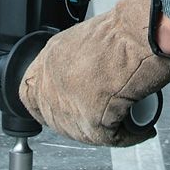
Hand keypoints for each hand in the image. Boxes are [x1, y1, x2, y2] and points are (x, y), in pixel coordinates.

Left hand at [19, 0, 169, 146]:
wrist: (140, 35)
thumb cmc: (124, 31)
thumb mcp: (87, 38)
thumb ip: (77, 58)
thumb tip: (87, 74)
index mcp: (50, 59)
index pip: (29, 92)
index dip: (46, 103)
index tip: (61, 104)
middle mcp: (53, 83)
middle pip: (55, 118)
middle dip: (78, 120)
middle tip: (101, 114)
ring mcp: (69, 104)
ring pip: (82, 132)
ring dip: (105, 129)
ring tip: (126, 117)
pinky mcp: (92, 121)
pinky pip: (111, 138)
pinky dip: (129, 135)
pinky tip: (140, 127)